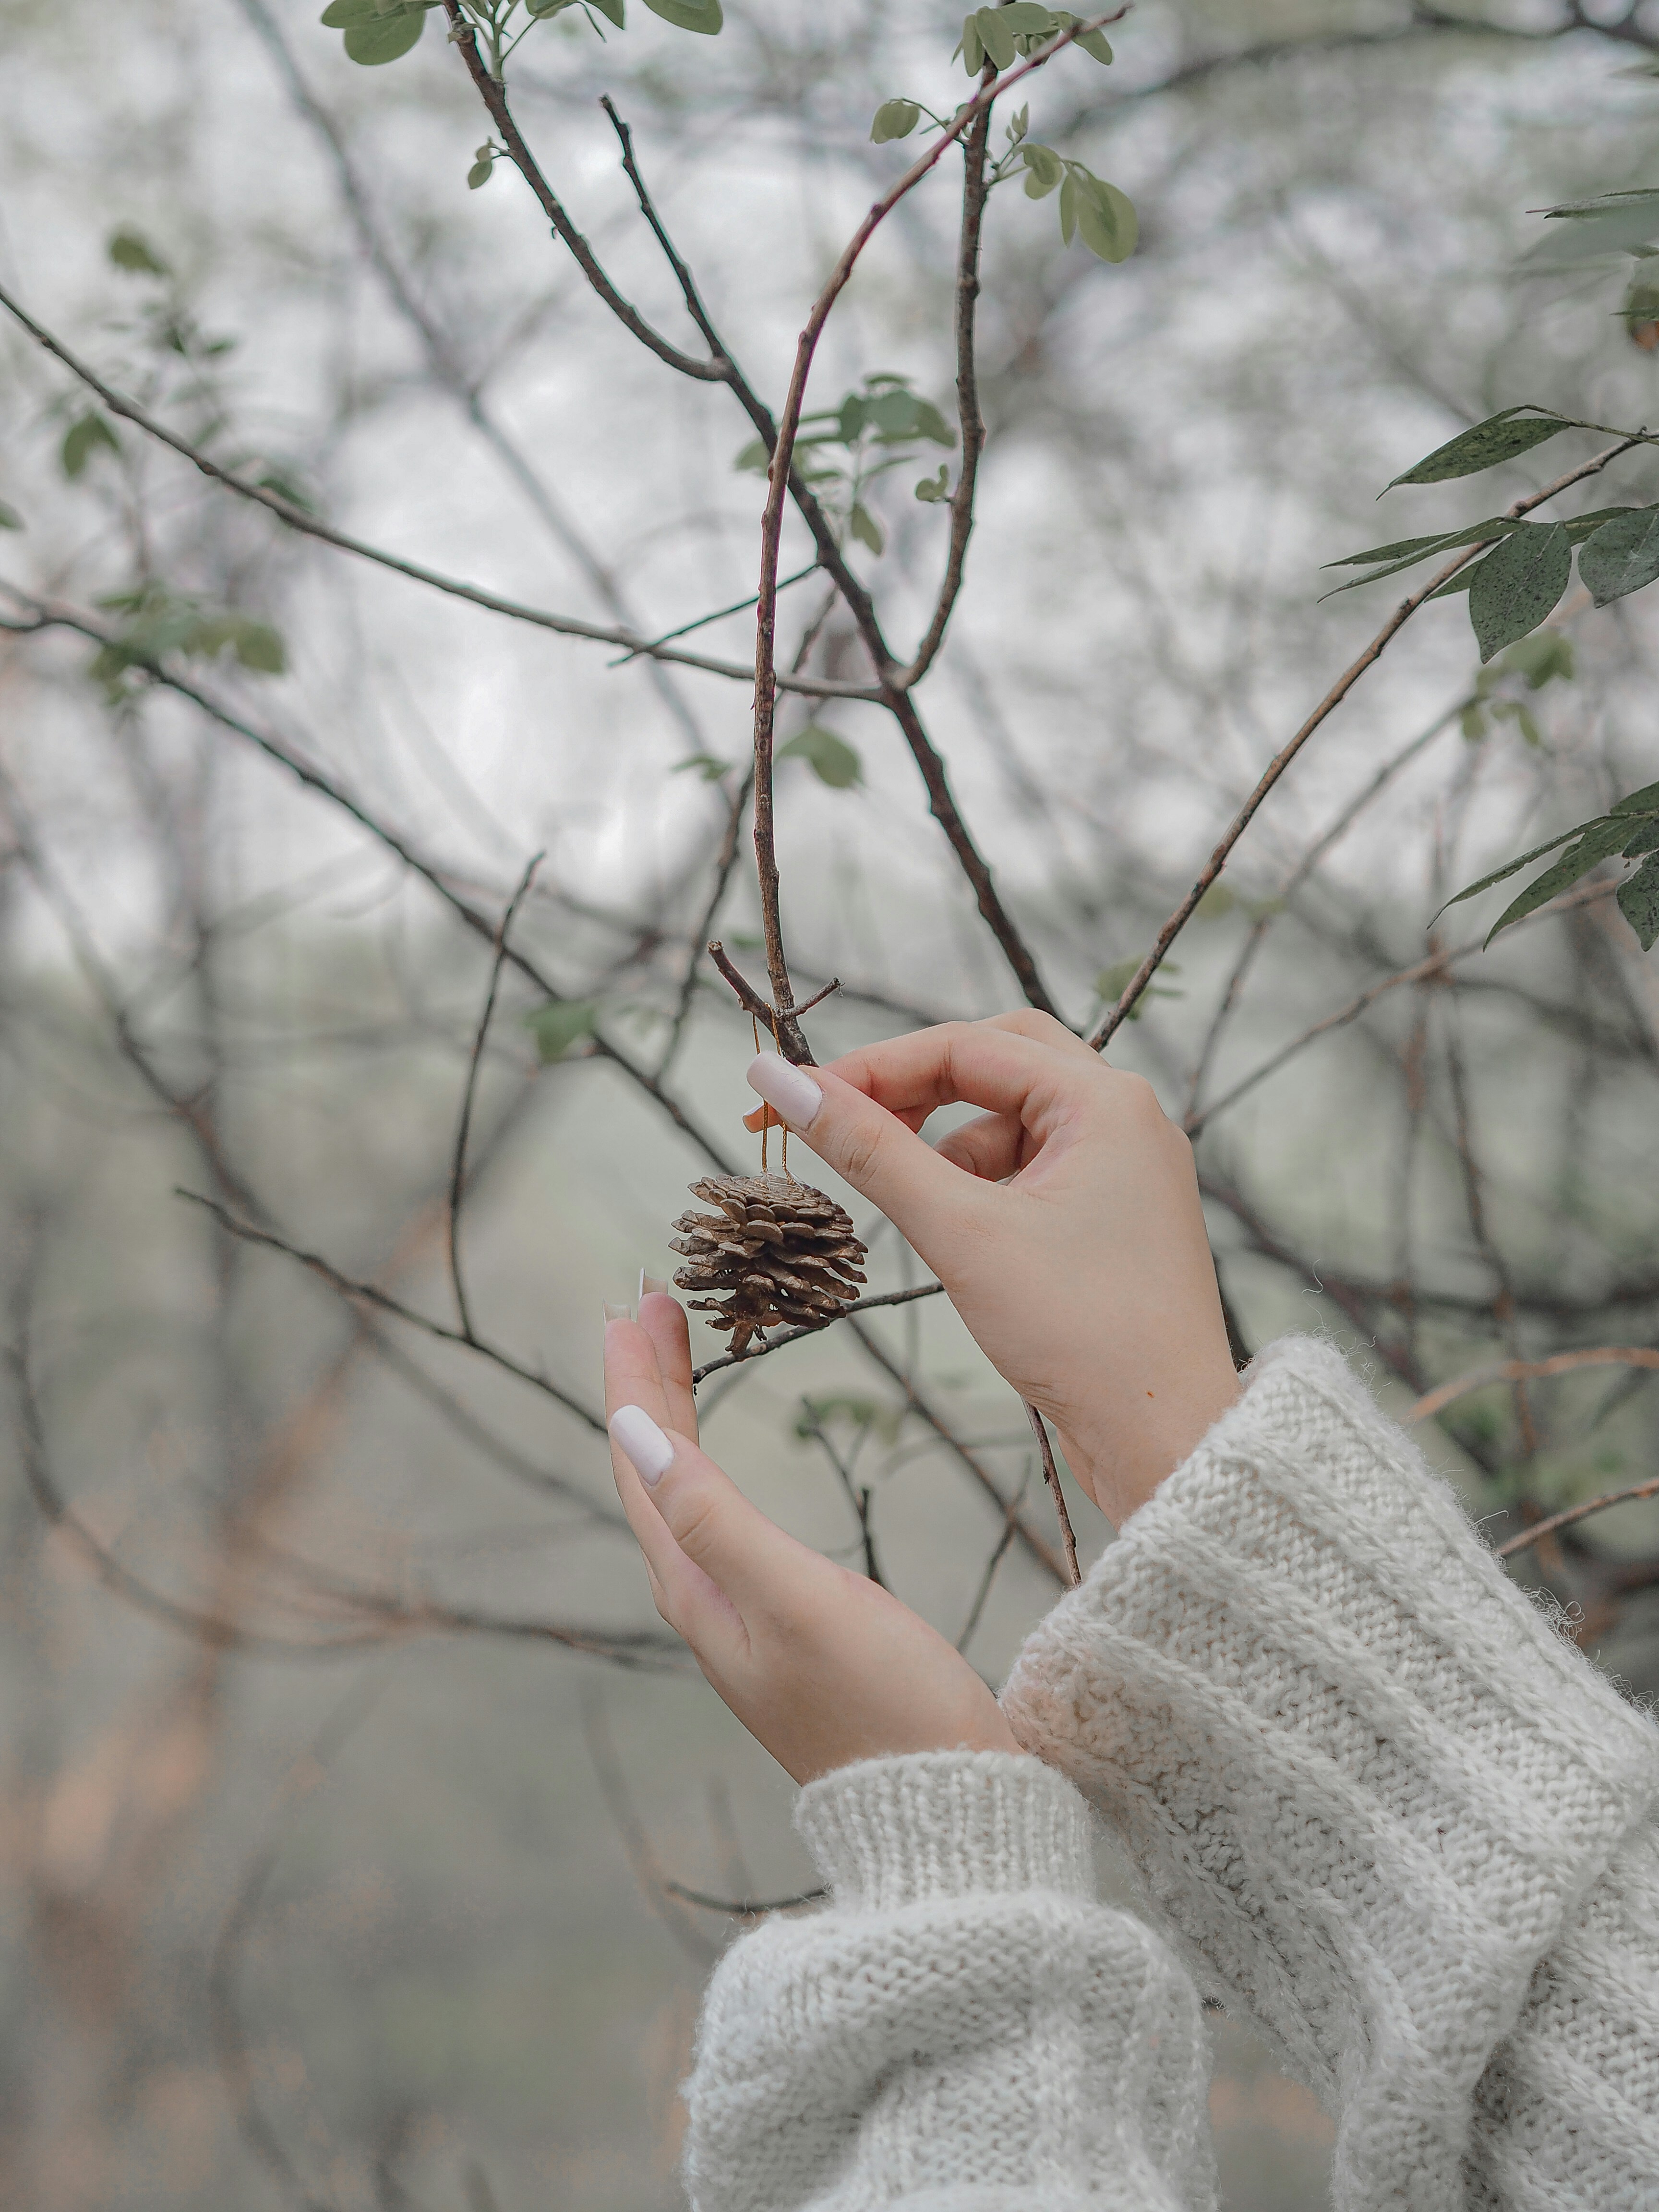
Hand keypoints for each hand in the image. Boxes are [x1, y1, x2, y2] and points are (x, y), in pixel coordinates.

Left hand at [604, 1293, 1023, 1784]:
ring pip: (686, 1493)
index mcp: (695, 1587)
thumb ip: (712, 1516)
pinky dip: (712, 1464)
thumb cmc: (883, 1703)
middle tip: (654, 1303)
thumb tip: (629, 1433)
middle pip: (657, 1470)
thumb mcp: (795, 1598)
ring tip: (677, 1352)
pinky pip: (718, 1521)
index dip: (634, 1377)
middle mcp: (704, 1600)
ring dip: (678, 1417)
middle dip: (651, 1383)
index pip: (641, 1458)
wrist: (945, 1808)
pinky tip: (719, 1458)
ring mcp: (741, 1615)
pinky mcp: (781, 1625)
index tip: (634, 1300)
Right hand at [744, 1011, 1239, 1525]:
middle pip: (994, 1060)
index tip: (789, 1097)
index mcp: (1105, 1101)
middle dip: (910, 1087)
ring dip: (943, 1142)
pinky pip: (1030, 1167)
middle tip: (837, 1122)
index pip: (964, 1046)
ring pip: (1009, 1117)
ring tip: (898, 1197)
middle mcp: (1123, 1119)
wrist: (1165, 1438)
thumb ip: (871, 1151)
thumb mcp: (961, 1234)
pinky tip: (949, 1229)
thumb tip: (786, 1086)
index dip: (867, 1069)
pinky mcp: (1111, 1215)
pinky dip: (977, 1183)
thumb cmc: (1086, 1337)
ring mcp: (1123, 1168)